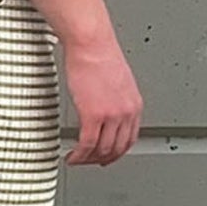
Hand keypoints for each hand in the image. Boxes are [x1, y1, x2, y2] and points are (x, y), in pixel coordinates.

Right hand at [61, 32, 142, 166]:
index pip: (130, 139)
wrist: (91, 44)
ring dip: (88, 159)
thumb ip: (114, 100)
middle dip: (101, 159)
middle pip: (117, 149)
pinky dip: (79, 155)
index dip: (117, 153)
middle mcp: (126, 113)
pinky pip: (87, 144)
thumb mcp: (116, 82)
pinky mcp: (93, 115)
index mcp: (134, 105)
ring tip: (77, 159)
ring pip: (102, 150)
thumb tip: (104, 110)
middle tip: (88, 161)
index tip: (106, 157)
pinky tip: (72, 155)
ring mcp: (111, 116)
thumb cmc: (99, 55)